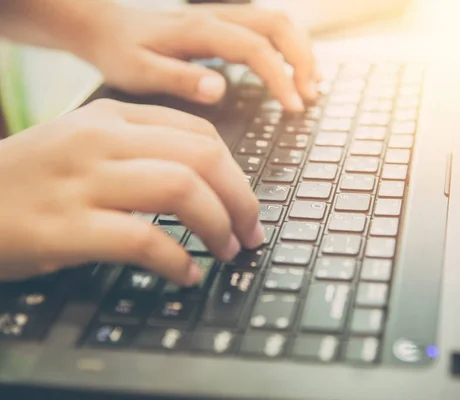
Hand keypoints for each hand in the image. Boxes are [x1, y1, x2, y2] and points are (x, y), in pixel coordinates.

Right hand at [0, 99, 262, 283]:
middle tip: (250, 231)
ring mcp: (82, 181)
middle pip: (203, 159)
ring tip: (226, 251)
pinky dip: (177, 260)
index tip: (246, 204)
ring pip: (181, 190)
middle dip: (241, 199)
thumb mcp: (84, 145)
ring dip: (218, 226)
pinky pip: (143, 239)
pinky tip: (185, 274)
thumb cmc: (30, 180)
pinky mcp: (65, 227)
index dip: (237, 173)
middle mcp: (101, 140)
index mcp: (112, 117)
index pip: (200, 135)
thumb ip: (140, 150)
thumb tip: (206, 181)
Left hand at [81, 3, 317, 110]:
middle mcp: (216, 17)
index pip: (255, 49)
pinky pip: (265, 27)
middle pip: (278, 24)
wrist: (103, 24)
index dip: (280, 77)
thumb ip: (180, 79)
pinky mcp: (222, 23)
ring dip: (301, 50)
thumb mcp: (139, 71)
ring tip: (313, 84)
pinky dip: (287, 47)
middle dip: (303, 59)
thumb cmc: (119, 50)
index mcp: (200, 31)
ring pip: (277, 21)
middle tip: (312, 95)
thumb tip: (220, 89)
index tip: (294, 107)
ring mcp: (221, 17)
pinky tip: (292, 70)